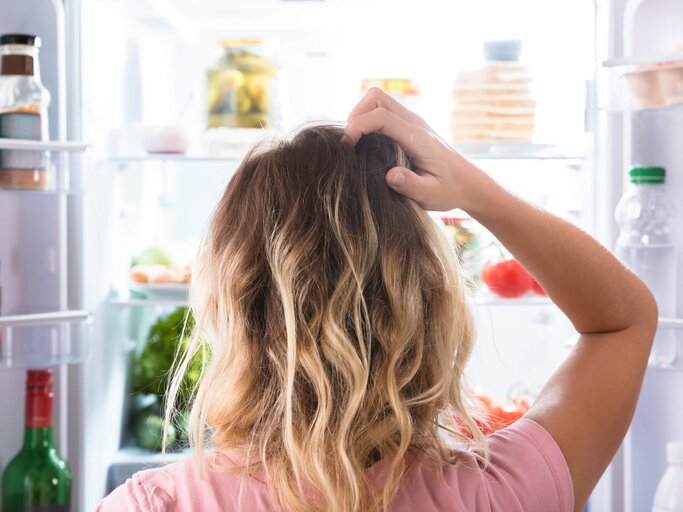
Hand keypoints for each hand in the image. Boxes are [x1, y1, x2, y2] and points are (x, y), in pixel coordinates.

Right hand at [343, 88, 484, 211]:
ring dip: (360, 116)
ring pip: (378, 100)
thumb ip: (410, 185)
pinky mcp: (408, 125)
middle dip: (356, 115)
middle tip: (349, 143)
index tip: (347, 147)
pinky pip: (382, 110)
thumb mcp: (430, 195)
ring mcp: (411, 121)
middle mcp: (414, 123)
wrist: (467, 183)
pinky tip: (365, 144)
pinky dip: (368, 120)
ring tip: (354, 143)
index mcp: (418, 138)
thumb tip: (390, 175)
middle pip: (376, 97)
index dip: (358, 126)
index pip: (382, 117)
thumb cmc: (448, 190)